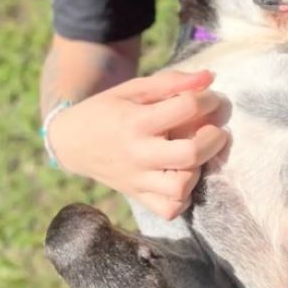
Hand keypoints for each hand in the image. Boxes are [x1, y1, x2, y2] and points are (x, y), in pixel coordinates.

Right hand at [48, 69, 229, 218]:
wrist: (72, 141)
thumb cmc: (109, 108)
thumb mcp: (135, 87)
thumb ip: (173, 81)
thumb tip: (209, 77)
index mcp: (137, 121)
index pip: (186, 108)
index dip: (208, 99)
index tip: (210, 98)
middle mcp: (138, 154)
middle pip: (190, 153)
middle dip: (214, 137)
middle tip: (216, 128)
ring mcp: (137, 180)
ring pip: (181, 187)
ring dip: (198, 168)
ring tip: (196, 153)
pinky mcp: (137, 197)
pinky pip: (170, 209)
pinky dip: (184, 196)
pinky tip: (183, 174)